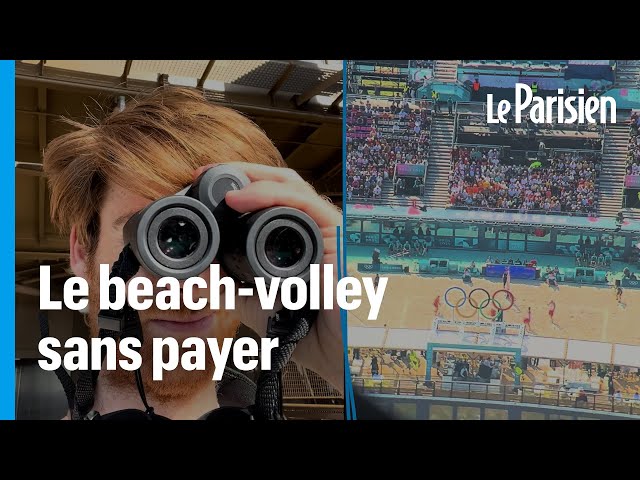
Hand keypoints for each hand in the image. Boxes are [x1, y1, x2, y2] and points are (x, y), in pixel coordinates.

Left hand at [193, 162, 343, 393]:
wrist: (331, 350)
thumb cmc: (304, 327)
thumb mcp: (256, 300)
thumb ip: (229, 285)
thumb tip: (195, 272)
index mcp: (297, 236)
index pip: (270, 197)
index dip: (239, 186)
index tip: (202, 185)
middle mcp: (312, 226)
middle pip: (279, 183)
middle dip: (240, 173)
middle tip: (204, 175)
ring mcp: (325, 227)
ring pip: (291, 185)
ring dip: (253, 180)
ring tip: (222, 190)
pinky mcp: (336, 233)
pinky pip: (304, 203)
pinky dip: (271, 196)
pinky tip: (243, 199)